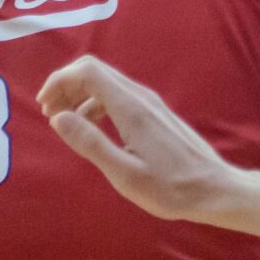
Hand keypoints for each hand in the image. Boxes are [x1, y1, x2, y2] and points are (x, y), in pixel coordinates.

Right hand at [38, 55, 242, 221]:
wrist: (215, 189)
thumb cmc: (170, 188)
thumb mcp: (125, 175)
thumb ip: (90, 143)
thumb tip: (58, 117)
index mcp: (130, 108)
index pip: (87, 71)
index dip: (60, 80)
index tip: (44, 106)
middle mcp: (140, 96)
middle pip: (95, 70)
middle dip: (66, 85)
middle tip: (49, 113)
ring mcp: (150, 102)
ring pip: (106, 82)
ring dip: (79, 94)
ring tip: (65, 121)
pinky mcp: (155, 112)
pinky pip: (118, 94)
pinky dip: (96, 102)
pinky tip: (93, 127)